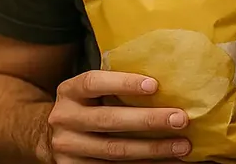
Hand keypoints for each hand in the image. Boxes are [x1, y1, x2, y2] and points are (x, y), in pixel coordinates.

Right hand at [42, 70, 191, 162]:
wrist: (53, 134)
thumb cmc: (88, 104)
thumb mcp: (93, 90)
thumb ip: (117, 84)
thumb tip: (169, 79)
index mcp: (70, 91)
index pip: (94, 82)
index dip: (123, 83)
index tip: (155, 85)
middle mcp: (64, 118)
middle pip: (109, 120)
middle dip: (149, 120)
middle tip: (180, 119)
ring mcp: (67, 146)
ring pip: (114, 149)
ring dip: (153, 149)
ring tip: (182, 145)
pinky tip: (166, 161)